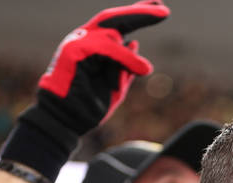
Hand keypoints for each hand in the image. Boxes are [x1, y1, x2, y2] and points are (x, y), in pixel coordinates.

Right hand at [36, 0, 168, 131]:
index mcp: (95, 46)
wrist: (67, 121)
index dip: (139, 14)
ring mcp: (78, 42)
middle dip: (140, 13)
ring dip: (130, 56)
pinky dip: (124, 58)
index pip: (118, 25)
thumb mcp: (116, 86)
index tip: (161, 8)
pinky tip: (140, 69)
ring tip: (145, 70)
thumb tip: (133, 42)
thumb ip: (125, 66)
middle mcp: (85, 39)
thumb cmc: (90, 106)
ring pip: (112, 36)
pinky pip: (105, 49)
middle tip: (164, 10)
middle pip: (114, 19)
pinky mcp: (74, 50)